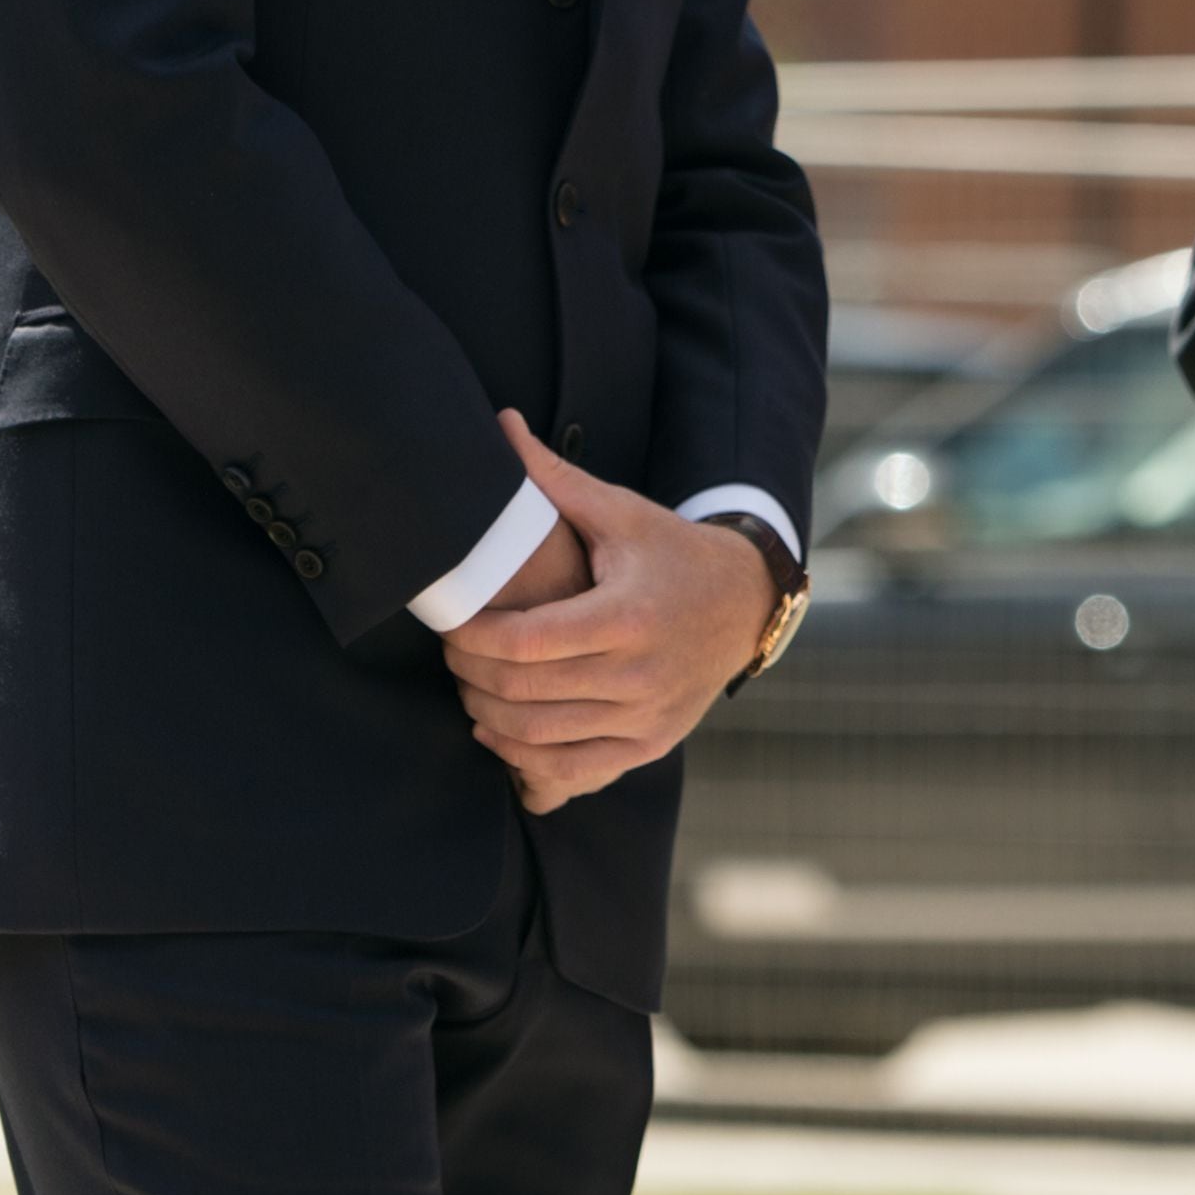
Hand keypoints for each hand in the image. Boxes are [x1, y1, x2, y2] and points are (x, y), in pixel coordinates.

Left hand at [442, 413, 774, 811]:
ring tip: (469, 687)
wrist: (745, 604)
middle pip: (523, 692)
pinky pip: (572, 771)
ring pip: (539, 739)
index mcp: (626, 615)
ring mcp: (646, 717)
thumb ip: (554, 479)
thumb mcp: (620, 512)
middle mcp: (638, 675)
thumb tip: (501, 424)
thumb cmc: (669, 552)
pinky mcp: (648, 745)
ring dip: (488, 717)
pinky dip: (525, 759)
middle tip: (450, 653)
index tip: (449, 622)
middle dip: (469, 675)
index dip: (470, 637)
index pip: (523, 642)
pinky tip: (500, 731)